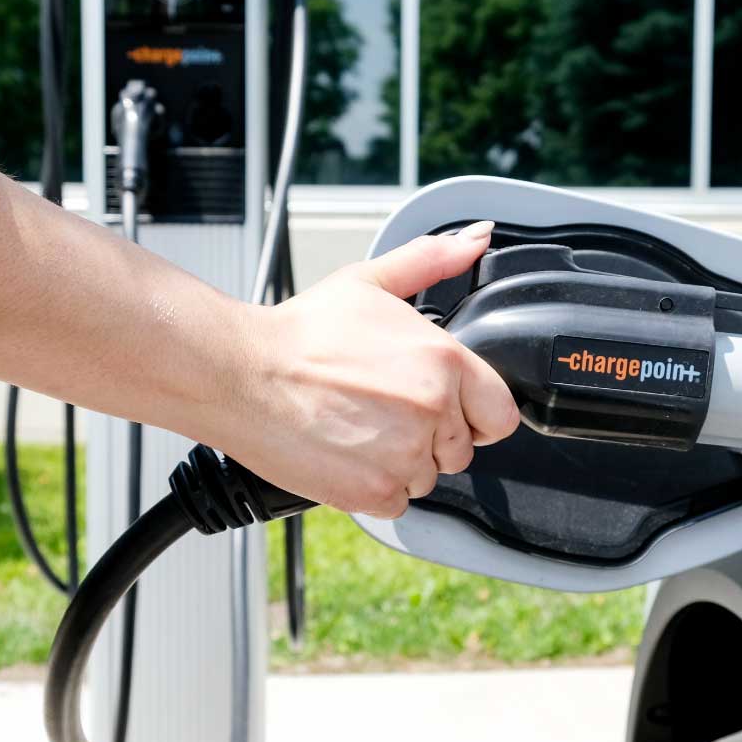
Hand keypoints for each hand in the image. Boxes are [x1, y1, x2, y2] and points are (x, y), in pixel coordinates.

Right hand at [220, 221, 520, 516]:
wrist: (241, 374)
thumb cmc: (300, 332)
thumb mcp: (370, 280)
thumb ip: (431, 260)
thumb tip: (475, 239)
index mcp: (445, 361)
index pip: (500, 414)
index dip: (473, 411)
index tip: (445, 406)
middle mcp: (433, 411)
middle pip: (460, 448)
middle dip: (429, 434)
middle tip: (382, 409)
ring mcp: (405, 456)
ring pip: (428, 476)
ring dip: (401, 461)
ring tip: (358, 427)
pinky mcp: (374, 491)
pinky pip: (397, 502)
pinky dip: (374, 486)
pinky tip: (346, 452)